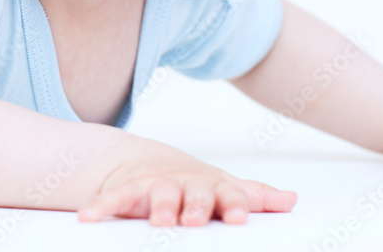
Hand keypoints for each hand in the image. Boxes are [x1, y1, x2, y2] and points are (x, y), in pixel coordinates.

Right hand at [77, 147, 296, 226]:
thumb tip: (292, 200)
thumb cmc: (193, 185)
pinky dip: (102, 205)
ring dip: (159, 206)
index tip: (238, 218)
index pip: (226, 193)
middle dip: (194, 206)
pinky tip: (91, 216)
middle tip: (194, 220)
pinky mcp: (126, 190)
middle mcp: (184, 184)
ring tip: (160, 220)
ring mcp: (154, 186)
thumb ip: (254, 196)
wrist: (145, 162)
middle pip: (192, 193)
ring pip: (157, 194)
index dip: (233, 204)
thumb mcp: (222, 188)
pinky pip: (113, 198)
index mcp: (211, 186)